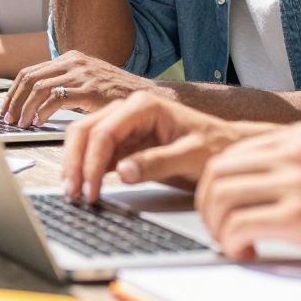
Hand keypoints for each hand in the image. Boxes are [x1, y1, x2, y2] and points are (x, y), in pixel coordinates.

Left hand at [2, 51, 158, 125]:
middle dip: (14, 100)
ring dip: (25, 108)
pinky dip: (42, 111)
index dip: (13, 92)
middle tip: (8, 118)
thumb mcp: (89, 83)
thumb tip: (38, 102)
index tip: (7, 108)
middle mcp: (74, 61)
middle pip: (29, 78)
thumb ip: (66, 86)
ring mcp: (82, 73)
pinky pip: (56, 98)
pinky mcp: (89, 88)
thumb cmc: (118, 95)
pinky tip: (39, 122)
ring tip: (22, 124)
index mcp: (71, 58)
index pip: (30, 72)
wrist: (149, 97)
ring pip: (38, 87)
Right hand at [63, 90, 262, 201]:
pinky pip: (95, 155)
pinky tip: (84, 189)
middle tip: (71, 193)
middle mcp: (128, 111)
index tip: (90, 189)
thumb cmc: (216, 147)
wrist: (228, 148)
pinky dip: (86, 171)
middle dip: (74, 163)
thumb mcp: (192, 157)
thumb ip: (158, 163)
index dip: (92, 162)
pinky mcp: (123, 144)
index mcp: (143, 106)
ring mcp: (123, 127)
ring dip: (76, 167)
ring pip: (84, 141)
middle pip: (84, 131)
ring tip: (73, 195)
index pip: (104, 131)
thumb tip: (123, 171)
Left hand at [195, 124, 300, 275]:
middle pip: (215, 175)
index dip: (216, 188)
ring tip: (236, 247)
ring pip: (220, 199)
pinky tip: (250, 255)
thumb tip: (269, 192)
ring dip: (218, 229)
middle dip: (208, 209)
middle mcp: (292, 153)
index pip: (229, 155)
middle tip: (221, 234)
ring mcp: (296, 182)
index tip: (223, 212)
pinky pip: (240, 227)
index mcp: (300, 139)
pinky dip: (234, 244)